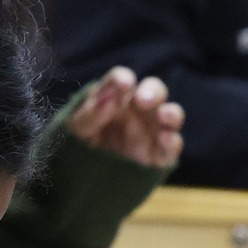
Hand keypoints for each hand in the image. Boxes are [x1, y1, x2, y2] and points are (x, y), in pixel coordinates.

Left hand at [66, 66, 183, 167]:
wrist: (84, 168)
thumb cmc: (80, 137)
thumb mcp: (76, 127)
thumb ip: (90, 113)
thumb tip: (108, 99)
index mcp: (115, 95)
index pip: (120, 80)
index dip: (123, 79)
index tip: (123, 84)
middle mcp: (139, 108)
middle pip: (153, 90)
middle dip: (152, 92)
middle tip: (143, 100)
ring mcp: (151, 129)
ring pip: (171, 115)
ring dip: (172, 113)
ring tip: (164, 115)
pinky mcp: (157, 153)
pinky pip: (170, 148)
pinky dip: (172, 143)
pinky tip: (166, 139)